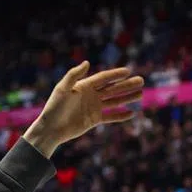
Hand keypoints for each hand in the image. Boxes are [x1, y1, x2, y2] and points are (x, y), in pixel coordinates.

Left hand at [23, 62, 144, 157]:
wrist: (50, 129)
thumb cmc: (54, 108)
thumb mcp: (62, 89)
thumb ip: (73, 75)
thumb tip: (87, 62)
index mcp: (84, 86)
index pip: (103, 78)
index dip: (115, 75)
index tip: (128, 71)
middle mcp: (91, 95)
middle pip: (112, 88)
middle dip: (126, 85)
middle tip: (141, 80)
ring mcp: (93, 107)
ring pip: (114, 101)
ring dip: (127, 97)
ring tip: (141, 94)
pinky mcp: (94, 119)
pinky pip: (110, 117)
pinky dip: (120, 115)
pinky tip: (132, 113)